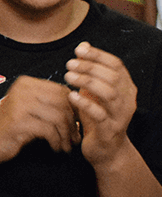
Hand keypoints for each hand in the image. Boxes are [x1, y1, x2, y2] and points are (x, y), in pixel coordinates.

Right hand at [0, 76, 78, 171]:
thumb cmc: (12, 127)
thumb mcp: (30, 108)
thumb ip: (49, 102)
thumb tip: (81, 105)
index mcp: (26, 83)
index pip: (62, 90)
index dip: (74, 108)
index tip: (75, 123)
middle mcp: (22, 90)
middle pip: (62, 102)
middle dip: (72, 122)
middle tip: (75, 136)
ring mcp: (19, 105)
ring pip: (58, 117)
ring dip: (66, 134)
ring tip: (67, 145)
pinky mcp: (18, 122)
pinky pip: (49, 130)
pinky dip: (57, 141)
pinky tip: (56, 148)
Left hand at [66, 42, 136, 168]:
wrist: (105, 150)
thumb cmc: (97, 117)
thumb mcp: (93, 92)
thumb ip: (90, 71)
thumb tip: (83, 46)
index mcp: (126, 88)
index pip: (116, 65)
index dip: (98, 55)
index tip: (78, 49)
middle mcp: (127, 100)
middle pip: (113, 77)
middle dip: (90, 67)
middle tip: (69, 64)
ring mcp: (120, 116)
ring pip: (109, 93)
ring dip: (87, 82)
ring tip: (68, 76)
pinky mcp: (109, 130)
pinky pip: (100, 114)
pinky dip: (85, 103)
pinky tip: (71, 96)